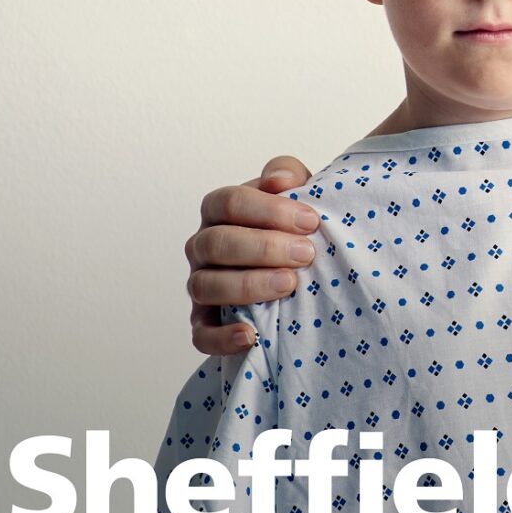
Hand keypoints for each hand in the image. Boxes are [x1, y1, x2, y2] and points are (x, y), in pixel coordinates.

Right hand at [186, 157, 317, 354]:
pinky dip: (221, 338)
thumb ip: (288, 174)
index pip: (229, 202)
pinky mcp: (206, 322)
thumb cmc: (294, 227)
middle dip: (263, 247)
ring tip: (289, 285)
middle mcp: (203, 246)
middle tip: (305, 254)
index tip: (310, 221)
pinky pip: (201, 335)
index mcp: (219, 211)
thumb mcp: (297, 194)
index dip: (269, 211)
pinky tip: (251, 335)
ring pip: (205, 285)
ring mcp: (201, 284)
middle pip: (217, 243)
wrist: (300, 265)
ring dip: (247, 285)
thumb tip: (279, 180)